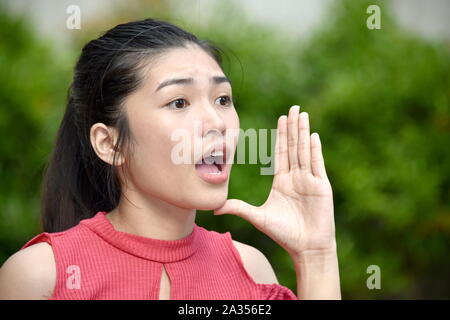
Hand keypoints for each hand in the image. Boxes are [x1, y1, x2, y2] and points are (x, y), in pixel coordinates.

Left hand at [214, 105, 335, 256]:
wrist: (306, 248)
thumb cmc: (283, 234)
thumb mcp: (257, 217)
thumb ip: (238, 208)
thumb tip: (215, 207)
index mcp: (283, 181)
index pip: (281, 153)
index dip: (281, 136)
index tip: (280, 119)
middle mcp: (297, 177)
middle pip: (293, 146)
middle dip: (293, 127)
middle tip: (293, 108)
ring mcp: (310, 180)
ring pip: (304, 150)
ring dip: (303, 132)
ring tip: (302, 114)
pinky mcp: (321, 186)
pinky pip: (317, 164)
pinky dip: (314, 149)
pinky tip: (312, 135)